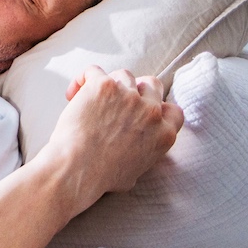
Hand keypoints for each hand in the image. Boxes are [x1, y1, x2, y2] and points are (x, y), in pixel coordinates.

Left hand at [49, 66, 184, 204]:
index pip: (173, 110)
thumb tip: (135, 155)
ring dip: (111, 84)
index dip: (158, 107)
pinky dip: (84, 79)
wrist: (78, 168)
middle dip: (137, 90)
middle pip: (152, 84)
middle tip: (117, 101)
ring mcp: (129, 95)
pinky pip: (94, 71)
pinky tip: (73, 93)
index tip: (144, 110)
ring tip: (93, 99)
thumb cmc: (101, 177)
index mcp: (164, 134)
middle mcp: (151, 111)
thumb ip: (142, 157)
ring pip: (124, 75)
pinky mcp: (104, 85)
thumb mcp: (135, 174)